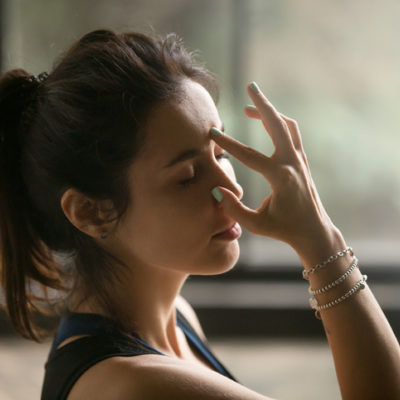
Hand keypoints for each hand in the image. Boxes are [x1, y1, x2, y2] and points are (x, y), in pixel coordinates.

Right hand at [210, 82, 337, 251]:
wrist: (314, 232)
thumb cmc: (284, 230)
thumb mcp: (256, 225)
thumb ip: (234, 209)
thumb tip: (216, 190)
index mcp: (281, 178)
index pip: (249, 155)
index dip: (228, 143)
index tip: (212, 133)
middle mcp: (292, 164)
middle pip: (278, 125)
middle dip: (263, 104)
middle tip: (250, 87)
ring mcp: (300, 161)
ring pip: (288, 126)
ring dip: (271, 112)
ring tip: (250, 107)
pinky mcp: (302, 162)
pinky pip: (292, 135)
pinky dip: (279, 124)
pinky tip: (267, 125)